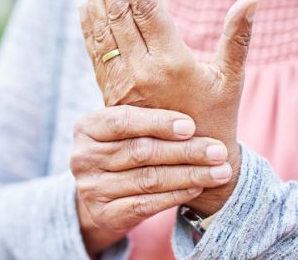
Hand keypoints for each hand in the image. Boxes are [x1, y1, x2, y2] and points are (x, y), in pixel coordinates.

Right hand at [71, 106, 230, 255]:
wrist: (101, 190)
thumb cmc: (121, 148)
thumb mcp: (123, 128)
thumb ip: (146, 111)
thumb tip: (195, 88)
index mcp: (86, 127)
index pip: (122, 121)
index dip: (158, 122)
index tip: (191, 125)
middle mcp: (83, 157)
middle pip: (140, 151)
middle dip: (185, 151)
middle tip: (218, 150)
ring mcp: (91, 188)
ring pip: (148, 179)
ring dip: (189, 174)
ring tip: (220, 170)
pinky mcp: (104, 213)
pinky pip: (146, 204)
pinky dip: (176, 195)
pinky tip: (198, 187)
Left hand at [79, 0, 259, 213]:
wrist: (188, 161)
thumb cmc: (216, 117)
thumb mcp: (230, 78)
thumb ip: (236, 38)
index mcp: (172, 61)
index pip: (146, 6)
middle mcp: (141, 69)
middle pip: (120, 13)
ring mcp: (122, 83)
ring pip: (103, 31)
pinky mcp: (112, 94)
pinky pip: (96, 55)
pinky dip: (89, 28)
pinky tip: (84, 7)